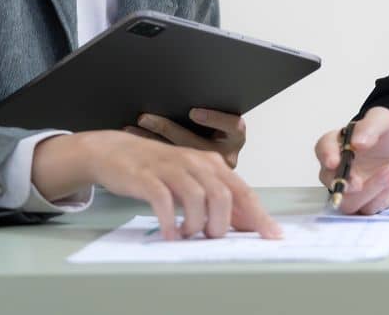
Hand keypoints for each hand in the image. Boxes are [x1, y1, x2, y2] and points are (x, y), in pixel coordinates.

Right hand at [30, 130, 280, 240]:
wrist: (116, 151)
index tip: (272, 236)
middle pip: (223, 196)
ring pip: (197, 197)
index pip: (243, 191)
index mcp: (212, 164)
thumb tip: (247, 224)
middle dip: (221, 224)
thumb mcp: (194, 180)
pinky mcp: (147, 177)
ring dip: (196, 224)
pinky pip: (164, 200)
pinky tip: (170, 233)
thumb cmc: (160, 170)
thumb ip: (219, 198)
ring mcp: (171, 168)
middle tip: (210, 238)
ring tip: (187, 235)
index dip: (258, 215)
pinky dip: (170, 220)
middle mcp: (195, 162)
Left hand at [128, 109, 246, 168]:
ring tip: (134, 128)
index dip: (214, 119)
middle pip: (196, 143)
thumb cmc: (217, 121)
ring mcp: (208, 168)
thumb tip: (185, 81)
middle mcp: (226, 156)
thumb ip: (206, 105)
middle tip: (145, 117)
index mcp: (235, 137)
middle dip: (168, 129)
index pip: (234, 127)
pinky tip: (137, 139)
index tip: (192, 112)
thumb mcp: (218, 114)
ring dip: (153, 139)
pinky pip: (169, 162)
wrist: (216, 147)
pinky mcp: (191, 175)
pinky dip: (151, 148)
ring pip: (179, 154)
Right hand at [313, 106, 388, 214]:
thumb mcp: (384, 119)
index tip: (334, 161)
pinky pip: (368, 208)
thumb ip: (370, 126)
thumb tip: (357, 142)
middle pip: (328, 180)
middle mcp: (340, 169)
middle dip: (341, 184)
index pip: (323, 149)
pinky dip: (380, 198)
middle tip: (357, 183)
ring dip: (366, 192)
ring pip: (347, 201)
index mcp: (338, 144)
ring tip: (388, 174)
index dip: (325, 155)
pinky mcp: (367, 202)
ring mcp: (352, 188)